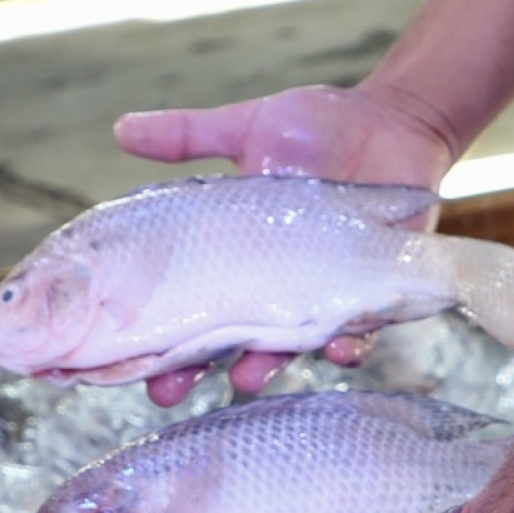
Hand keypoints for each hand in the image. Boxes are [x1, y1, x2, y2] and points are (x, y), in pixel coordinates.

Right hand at [113, 82, 451, 404]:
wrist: (394, 122)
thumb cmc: (320, 127)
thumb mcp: (247, 125)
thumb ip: (187, 134)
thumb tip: (120, 128)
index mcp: (234, 251)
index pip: (185, 301)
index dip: (154, 330)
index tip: (119, 353)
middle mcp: (270, 283)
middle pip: (221, 338)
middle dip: (191, 369)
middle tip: (163, 390)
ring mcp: (317, 294)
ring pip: (283, 347)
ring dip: (263, 366)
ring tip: (243, 378)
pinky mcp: (367, 294)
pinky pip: (358, 333)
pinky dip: (349, 345)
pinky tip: (337, 350)